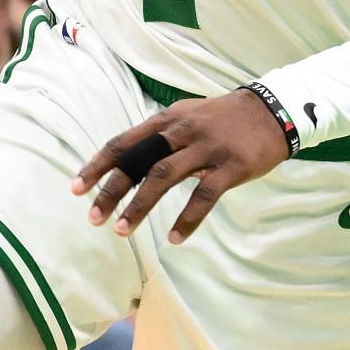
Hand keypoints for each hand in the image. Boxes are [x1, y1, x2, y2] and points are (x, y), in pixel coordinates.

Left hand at [71, 89, 290, 243]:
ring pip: (164, 177)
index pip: (124, 142)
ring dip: (140, 205)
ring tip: (121, 231)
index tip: (77, 188)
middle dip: (112, 189)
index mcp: (168, 119)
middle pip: (139, 160)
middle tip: (93, 217)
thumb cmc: (223, 119)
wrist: (273, 110)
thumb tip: (127, 163)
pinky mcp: (231, 166)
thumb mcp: (188, 117)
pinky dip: (188, 219)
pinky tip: (174, 239)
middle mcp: (183, 131)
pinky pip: (204, 195)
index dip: (98, 165)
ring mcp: (207, 148)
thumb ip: (160, 137)